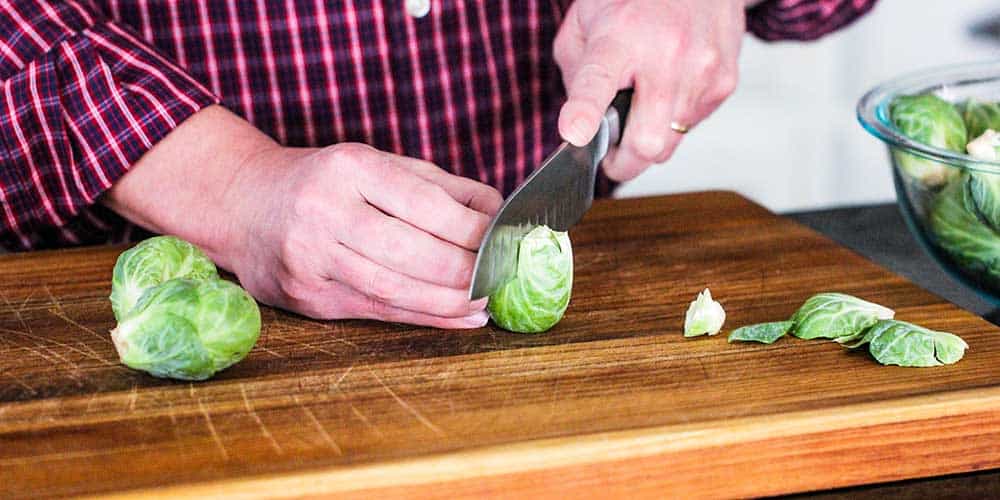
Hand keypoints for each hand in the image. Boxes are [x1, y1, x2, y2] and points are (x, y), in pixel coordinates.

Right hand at [229, 143, 502, 327]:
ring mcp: (312, 259)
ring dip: (452, 302)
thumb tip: (498, 211)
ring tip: (487, 300)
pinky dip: (428, 317)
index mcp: (349, 168)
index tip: (505, 238)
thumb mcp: (377, 163)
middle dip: (469, 270)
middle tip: (502, 274)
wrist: (243, 206)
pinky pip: (380, 311)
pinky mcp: (310, 298)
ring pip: (398, 290)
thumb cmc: (324, 181)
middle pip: (414, 253)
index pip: (426, 205)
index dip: (473, 229)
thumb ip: (440, 186)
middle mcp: (325, 212)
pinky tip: (461, 316)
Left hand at [554, 0, 744, 180]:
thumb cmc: (636, 0)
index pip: (598, 80)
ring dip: (650, 136)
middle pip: (647, 142)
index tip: (576, 134)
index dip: (584, 112)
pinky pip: (691, 126)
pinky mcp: (724, 82)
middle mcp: (665, 54)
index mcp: (620, 37)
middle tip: (612, 156)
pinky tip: (670, 88)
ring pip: (669, 143)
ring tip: (644, 102)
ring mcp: (701, 71)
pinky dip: (674, 119)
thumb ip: (575, 74)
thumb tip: (583, 123)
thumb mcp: (585, 22)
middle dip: (625, 162)